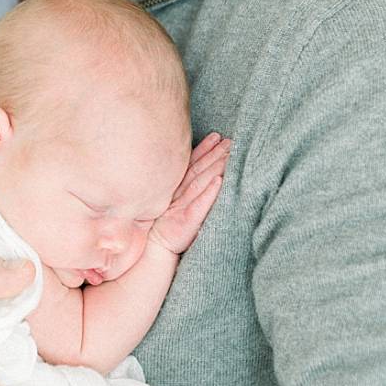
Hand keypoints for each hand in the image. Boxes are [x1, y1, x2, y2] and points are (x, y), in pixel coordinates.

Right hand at [149, 133, 230, 254]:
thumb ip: (185, 188)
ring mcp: (182, 206)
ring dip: (215, 167)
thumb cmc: (167, 227)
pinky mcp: (187, 221)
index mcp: (176, 189)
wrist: (156, 249)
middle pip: (199, 169)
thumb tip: (201, 173)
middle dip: (214, 153)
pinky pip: (200, 204)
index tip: (216, 137)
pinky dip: (209, 192)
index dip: (204, 149)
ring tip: (229, 155)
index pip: (192, 165)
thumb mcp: (173, 204)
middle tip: (229, 141)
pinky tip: (220, 181)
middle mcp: (179, 194)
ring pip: (201, 182)